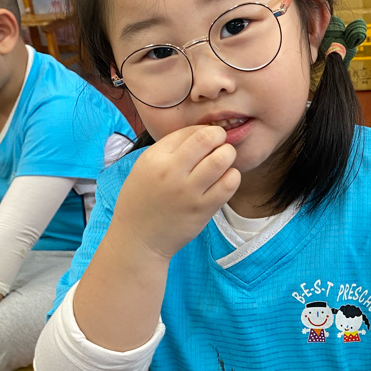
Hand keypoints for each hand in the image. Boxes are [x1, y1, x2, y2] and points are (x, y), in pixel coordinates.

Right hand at [111, 125, 240, 260]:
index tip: (207, 139)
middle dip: (220, 138)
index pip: (190, 131)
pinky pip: (228, 185)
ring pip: (222, 159)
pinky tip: (226, 179)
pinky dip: (232, 177)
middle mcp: (171, 172)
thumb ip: (171, 149)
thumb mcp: (146, 166)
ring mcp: (188, 192)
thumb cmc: (142, 200)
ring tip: (224, 161)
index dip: (204, 131)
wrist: (137, 239)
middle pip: (207, 139)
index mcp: (155, 158)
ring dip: (228, 155)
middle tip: (220, 145)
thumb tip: (204, 133)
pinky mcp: (202, 210)